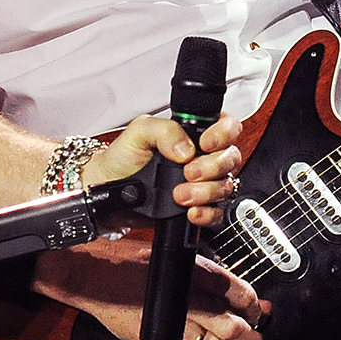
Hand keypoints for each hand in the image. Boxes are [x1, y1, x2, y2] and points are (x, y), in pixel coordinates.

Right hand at [31, 236, 267, 339]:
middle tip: (254, 339)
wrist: (97, 275)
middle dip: (250, 337)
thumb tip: (230, 289)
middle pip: (233, 326)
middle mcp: (188, 298)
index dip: (254, 306)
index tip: (256, 311)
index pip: (240, 293)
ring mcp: (173, 323)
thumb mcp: (175, 255)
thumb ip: (204, 272)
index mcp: (196, 272)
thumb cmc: (130, 261)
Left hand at [83, 113, 243, 226]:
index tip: (204, 144)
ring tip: (179, 194)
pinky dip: (206, 213)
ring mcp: (202, 182)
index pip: (227, 126)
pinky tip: (189, 211)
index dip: (223, 134)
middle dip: (212, 167)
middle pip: (231, 158)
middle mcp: (202, 156)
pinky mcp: (198, 206)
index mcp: (192, 133)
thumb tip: (186, 148)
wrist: (109, 190)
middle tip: (187, 172)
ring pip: (225, 186)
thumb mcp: (139, 132)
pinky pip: (217, 212)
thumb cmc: (122, 158)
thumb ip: (164, 130)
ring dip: (205, 192)